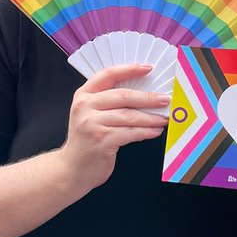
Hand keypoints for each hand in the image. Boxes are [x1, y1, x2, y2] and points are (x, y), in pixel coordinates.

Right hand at [56, 63, 169, 196]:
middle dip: (148, 97)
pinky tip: (155, 131)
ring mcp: (92, 124)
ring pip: (130, 116)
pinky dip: (146, 132)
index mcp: (83, 95)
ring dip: (151, 117)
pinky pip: (131, 133)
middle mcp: (85, 106)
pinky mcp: (102, 141)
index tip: (148, 68)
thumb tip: (143, 94)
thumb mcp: (89, 115)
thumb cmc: (86, 140)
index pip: (107, 75)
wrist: (72, 169)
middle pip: (123, 96)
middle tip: (164, 99)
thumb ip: (108, 102)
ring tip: (164, 118)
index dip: (129, 69)